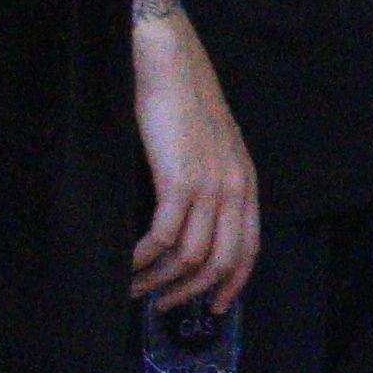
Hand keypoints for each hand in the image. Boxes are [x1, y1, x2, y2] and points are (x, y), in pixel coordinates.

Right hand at [129, 0, 257, 314]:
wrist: (170, 65)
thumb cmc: (181, 103)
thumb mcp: (207, 148)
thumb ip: (208, 183)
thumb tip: (189, 223)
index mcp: (246, 183)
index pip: (248, 249)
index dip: (232, 283)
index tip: (215, 307)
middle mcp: (235, 189)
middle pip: (221, 261)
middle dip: (191, 292)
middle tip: (161, 305)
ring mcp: (211, 186)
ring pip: (191, 255)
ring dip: (159, 280)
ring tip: (132, 289)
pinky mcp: (181, 180)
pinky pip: (164, 237)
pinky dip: (142, 258)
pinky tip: (124, 265)